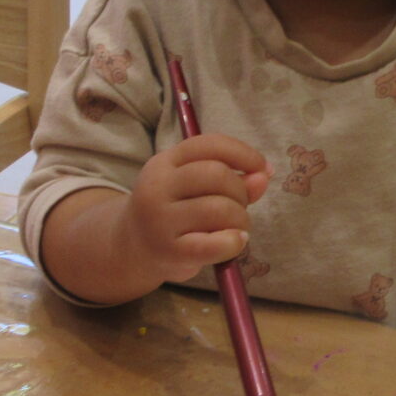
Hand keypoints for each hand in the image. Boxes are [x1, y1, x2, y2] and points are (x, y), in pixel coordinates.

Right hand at [123, 133, 270, 282]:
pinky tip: (236, 242)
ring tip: (237, 228)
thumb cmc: (173, 214)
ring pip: (219, 209)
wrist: (131, 248)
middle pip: (216, 174)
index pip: (209, 144)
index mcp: (165, 162)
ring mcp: (160, 219)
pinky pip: (214, 244)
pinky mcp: (169, 251)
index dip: (244, 153)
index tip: (262, 168)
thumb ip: (232, 180)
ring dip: (241, 219)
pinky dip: (234, 242)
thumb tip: (264, 175)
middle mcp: (158, 186)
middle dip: (240, 191)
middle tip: (239, 207)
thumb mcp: (195, 189)